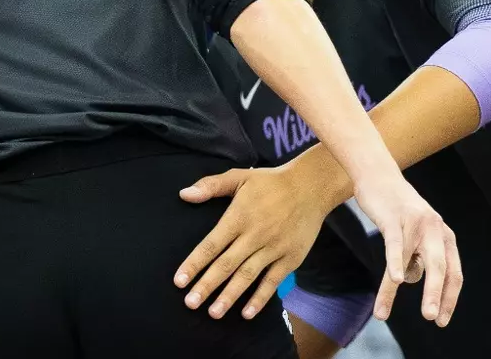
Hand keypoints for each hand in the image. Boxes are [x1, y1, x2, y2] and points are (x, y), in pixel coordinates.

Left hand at [173, 166, 330, 319]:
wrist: (311, 186)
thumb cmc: (270, 182)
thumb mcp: (239, 177)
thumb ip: (210, 186)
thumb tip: (184, 194)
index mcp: (238, 217)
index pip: (211, 245)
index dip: (194, 264)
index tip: (179, 281)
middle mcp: (254, 235)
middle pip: (226, 264)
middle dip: (207, 285)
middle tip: (190, 303)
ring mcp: (273, 248)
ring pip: (247, 276)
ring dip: (230, 296)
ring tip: (214, 313)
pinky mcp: (290, 258)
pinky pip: (272, 281)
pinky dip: (260, 298)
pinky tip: (247, 313)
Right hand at [349, 166, 461, 325]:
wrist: (378, 176)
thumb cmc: (396, 209)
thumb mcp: (415, 233)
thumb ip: (416, 255)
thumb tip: (411, 279)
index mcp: (445, 236)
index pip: (454, 273)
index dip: (449, 298)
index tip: (442, 320)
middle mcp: (435, 229)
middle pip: (441, 269)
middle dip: (437, 296)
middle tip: (432, 318)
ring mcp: (416, 223)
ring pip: (414, 262)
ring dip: (407, 290)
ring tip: (397, 312)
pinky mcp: (394, 219)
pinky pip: (395, 246)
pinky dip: (396, 264)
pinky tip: (396, 280)